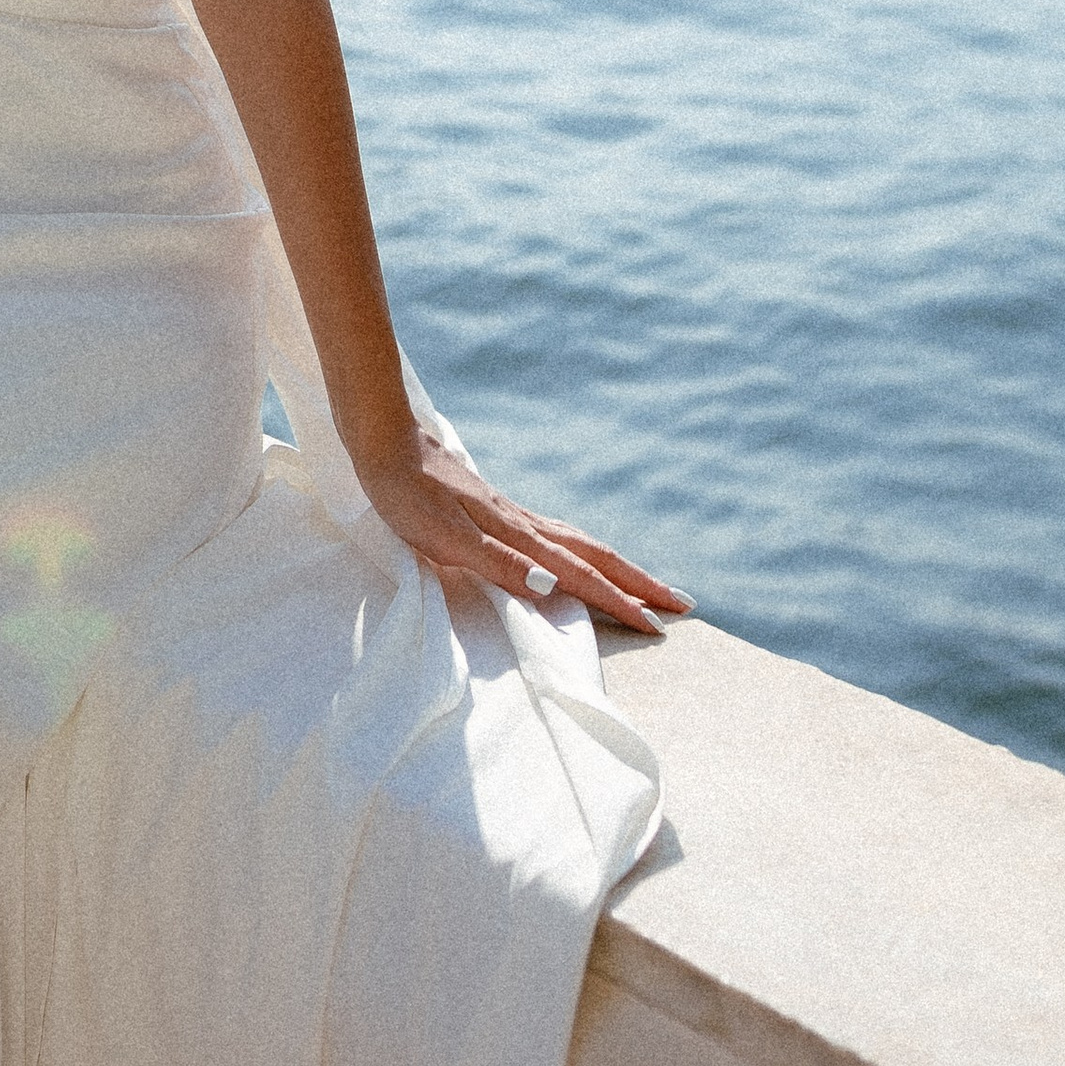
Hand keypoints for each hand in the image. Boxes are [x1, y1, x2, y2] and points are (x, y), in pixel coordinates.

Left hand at [355, 422, 688, 638]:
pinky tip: (572, 554)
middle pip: (594, 553)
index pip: (579, 574)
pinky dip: (581, 551)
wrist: (382, 438)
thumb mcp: (443, 536)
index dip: (618, 602)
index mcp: (515, 534)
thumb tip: (554, 584)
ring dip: (615, 566)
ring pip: (577, 541)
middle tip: (682, 605)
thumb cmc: (405, 493)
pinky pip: (555, 534)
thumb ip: (497, 561)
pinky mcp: (493, 507)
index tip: (658, 627)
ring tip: (643, 584)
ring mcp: (509, 513)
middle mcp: (521, 523)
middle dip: (637, 581)